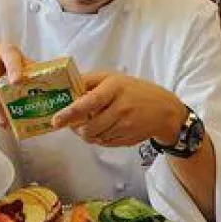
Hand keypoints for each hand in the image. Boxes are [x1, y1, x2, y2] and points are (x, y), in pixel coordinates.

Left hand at [51, 71, 182, 148]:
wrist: (164, 110)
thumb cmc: (133, 90)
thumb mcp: (112, 78)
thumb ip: (89, 82)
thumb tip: (64, 89)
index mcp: (114, 87)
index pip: (89, 101)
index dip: (70, 112)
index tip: (56, 120)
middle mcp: (121, 107)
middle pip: (89, 126)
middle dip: (76, 128)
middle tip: (71, 123)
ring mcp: (125, 125)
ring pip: (94, 137)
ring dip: (86, 134)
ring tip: (89, 124)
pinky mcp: (127, 138)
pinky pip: (103, 143)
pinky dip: (98, 138)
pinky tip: (104, 129)